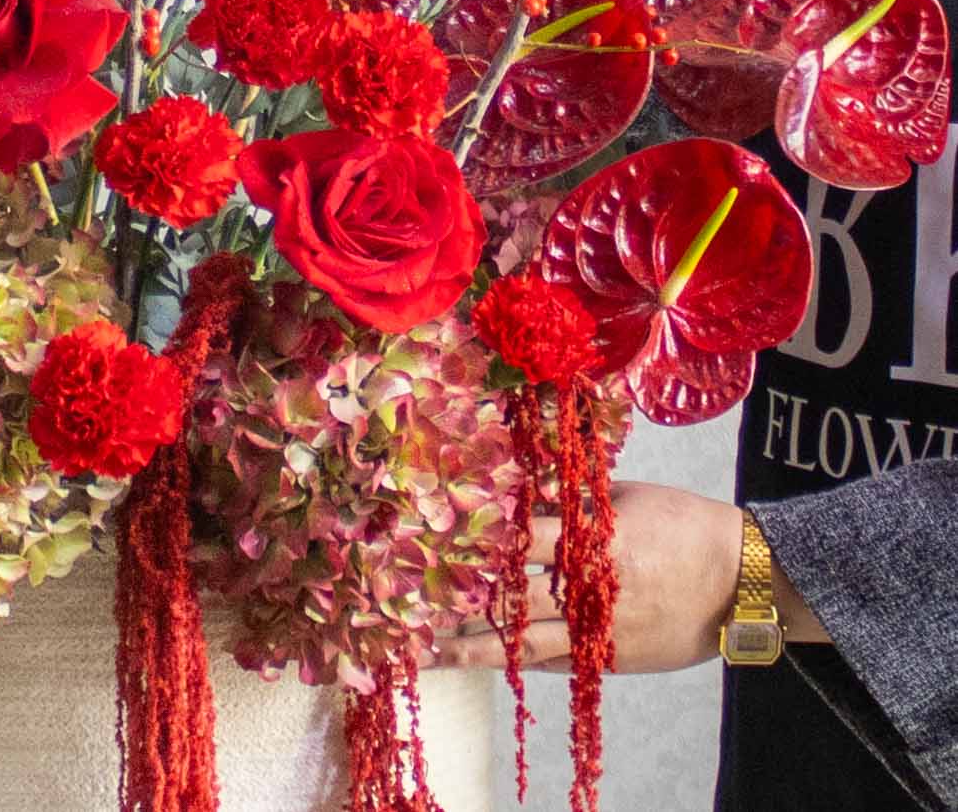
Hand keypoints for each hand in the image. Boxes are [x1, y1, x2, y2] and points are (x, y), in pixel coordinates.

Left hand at [425, 481, 747, 674]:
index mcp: (590, 539)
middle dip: (460, 598)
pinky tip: (487, 661)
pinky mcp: (612, 658)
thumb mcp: (620, 497)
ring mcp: (599, 629)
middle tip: (409, 602)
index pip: (517, 538)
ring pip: (526, 642)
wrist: (740, 577)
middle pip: (510, 596)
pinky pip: (558, 664)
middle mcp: (587, 588)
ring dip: (475, 645)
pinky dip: (521, 661)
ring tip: (429, 649)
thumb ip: (567, 499)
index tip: (429, 538)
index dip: (474, 539)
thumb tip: (516, 484)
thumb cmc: (679, 523)